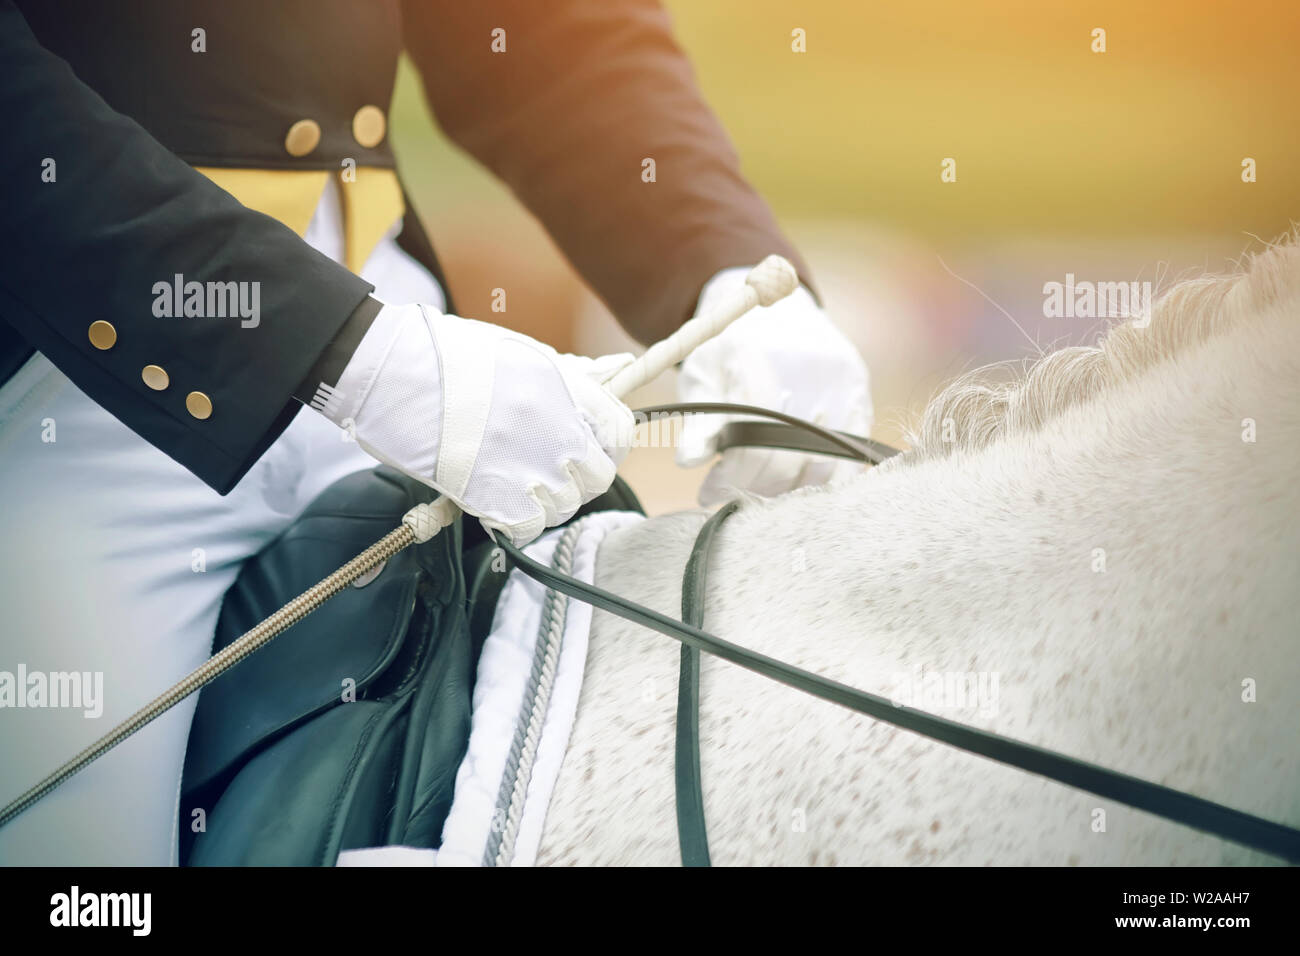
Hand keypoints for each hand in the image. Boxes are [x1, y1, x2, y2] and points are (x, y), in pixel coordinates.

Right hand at [321, 302, 634, 544]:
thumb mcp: (519, 352)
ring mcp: (531, 468)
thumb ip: (566, 376)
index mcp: (568, 389)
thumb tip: (608, 374)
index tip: (590, 450)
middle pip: (597, 477)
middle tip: (544, 471)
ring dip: (544, 501)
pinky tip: (495, 502)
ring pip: (563, 506)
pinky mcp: (497, 497)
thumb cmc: (446, 357)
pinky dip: (516, 521)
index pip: (620, 432)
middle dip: (578, 478)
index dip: (608, 445)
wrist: (391, 371)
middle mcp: (559, 431)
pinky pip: (529, 527)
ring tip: (513, 483)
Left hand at [676, 266, 872, 504]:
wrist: (775, 312)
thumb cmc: (730, 352)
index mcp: (753, 359)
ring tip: (761, 486)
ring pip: (819, 459)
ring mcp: (836, 377)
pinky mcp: (858, 387)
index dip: (730, 475)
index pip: (748, 439)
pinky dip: (827, 474)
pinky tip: (798, 482)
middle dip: (754, 484)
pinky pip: (851, 447)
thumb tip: (687, 461)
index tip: (708, 491)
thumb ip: (697, 421)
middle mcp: (802, 366)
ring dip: (788, 486)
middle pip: (785, 454)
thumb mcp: (701, 378)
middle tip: (730, 493)